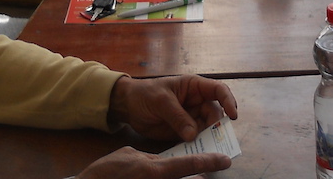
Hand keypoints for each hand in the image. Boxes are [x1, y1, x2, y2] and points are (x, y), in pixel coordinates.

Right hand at [76, 146, 229, 178]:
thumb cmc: (106, 172)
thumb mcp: (129, 155)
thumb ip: (150, 157)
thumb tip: (160, 161)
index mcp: (157, 171)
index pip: (190, 165)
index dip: (210, 162)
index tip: (226, 160)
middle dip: (199, 178)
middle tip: (205, 175)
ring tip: (195, 176)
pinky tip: (170, 177)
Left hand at [108, 75, 237, 143]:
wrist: (128, 106)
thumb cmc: (146, 94)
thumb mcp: (161, 102)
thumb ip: (177, 117)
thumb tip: (193, 134)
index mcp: (194, 86)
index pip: (218, 90)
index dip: (228, 101)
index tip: (233, 115)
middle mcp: (197, 102)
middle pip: (215, 113)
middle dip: (218, 126)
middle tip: (217, 139)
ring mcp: (191, 117)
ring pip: (208, 128)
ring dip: (210, 138)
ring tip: (210, 149)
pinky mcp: (184, 131)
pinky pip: (196, 139)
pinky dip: (199, 146)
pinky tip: (199, 153)